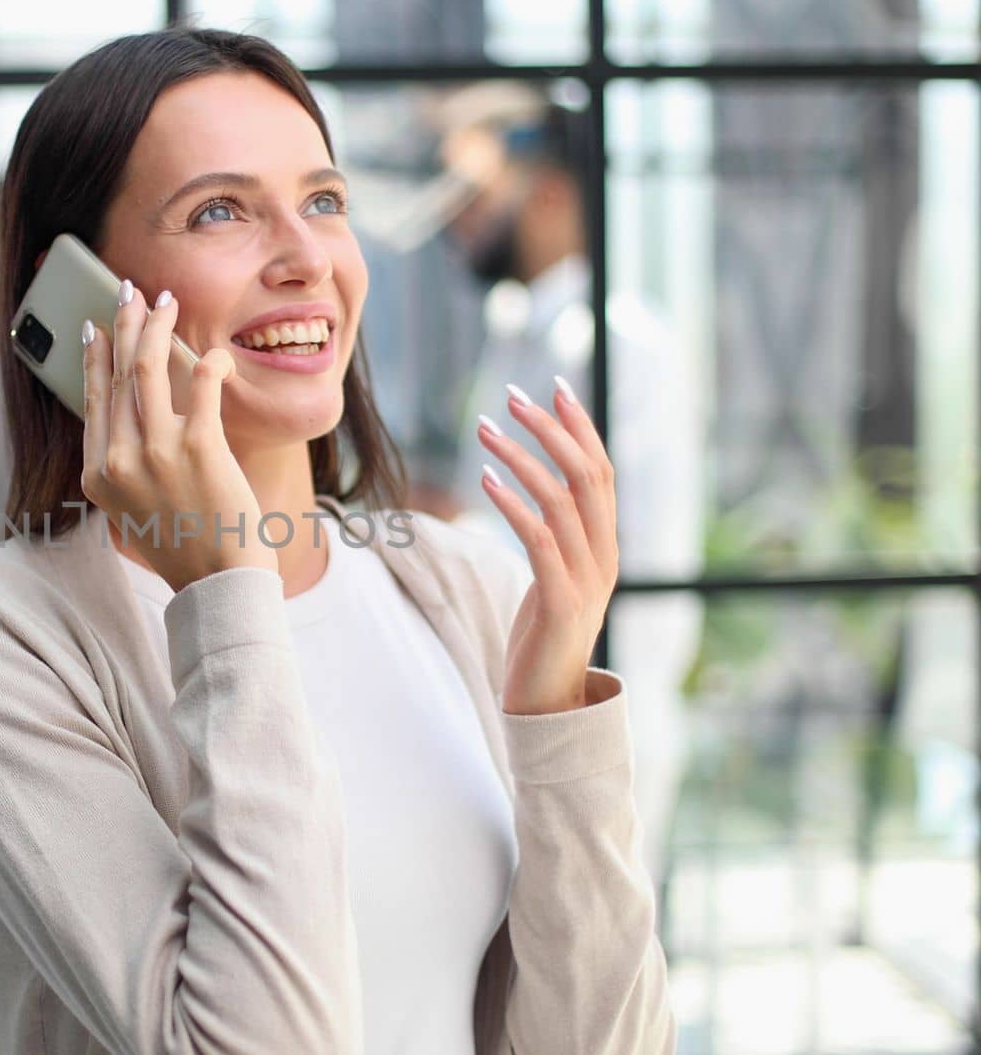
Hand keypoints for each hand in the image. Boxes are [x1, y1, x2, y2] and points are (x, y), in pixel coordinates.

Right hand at [80, 280, 277, 592]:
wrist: (218, 584)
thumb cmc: (183, 548)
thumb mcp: (133, 511)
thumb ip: (123, 467)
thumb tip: (130, 417)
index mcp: (98, 476)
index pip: (92, 400)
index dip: (93, 357)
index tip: (96, 327)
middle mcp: (119, 459)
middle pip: (116, 374)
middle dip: (123, 324)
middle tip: (131, 291)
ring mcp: (157, 452)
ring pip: (148, 368)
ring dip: (157, 326)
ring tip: (166, 302)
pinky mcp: (199, 447)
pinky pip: (200, 385)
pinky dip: (208, 363)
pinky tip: (215, 355)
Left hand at [476, 378, 618, 715]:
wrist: (548, 704)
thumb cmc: (542, 639)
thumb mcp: (554, 578)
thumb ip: (554, 538)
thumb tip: (537, 495)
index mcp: (605, 546)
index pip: (601, 472)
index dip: (580, 427)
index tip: (554, 385)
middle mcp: (605, 556)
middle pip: (587, 476)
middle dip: (551, 429)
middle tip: (513, 395)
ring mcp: (588, 580)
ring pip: (562, 501)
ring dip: (522, 458)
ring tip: (484, 428)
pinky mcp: (563, 602)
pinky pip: (539, 540)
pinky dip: (513, 504)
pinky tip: (485, 479)